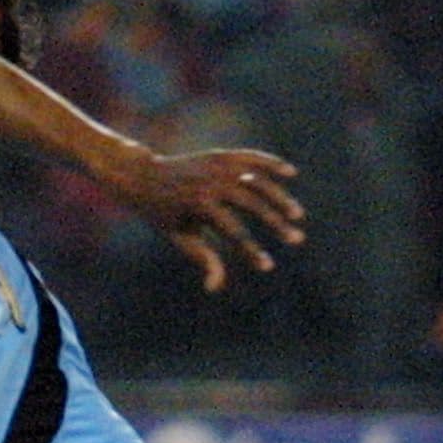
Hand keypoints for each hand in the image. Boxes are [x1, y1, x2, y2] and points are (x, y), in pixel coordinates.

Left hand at [110, 148, 304, 292]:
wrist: (145, 176)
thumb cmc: (164, 214)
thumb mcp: (180, 236)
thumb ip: (201, 257)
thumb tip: (214, 287)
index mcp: (199, 206)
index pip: (232, 231)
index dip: (250, 250)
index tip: (268, 266)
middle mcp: (211, 184)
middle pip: (252, 204)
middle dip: (275, 223)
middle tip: (296, 240)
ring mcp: (217, 166)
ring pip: (257, 180)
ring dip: (280, 197)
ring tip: (297, 215)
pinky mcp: (221, 155)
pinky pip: (251, 157)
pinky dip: (271, 163)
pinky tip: (291, 174)